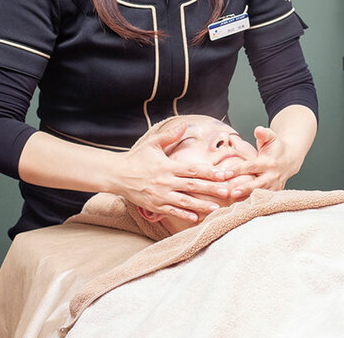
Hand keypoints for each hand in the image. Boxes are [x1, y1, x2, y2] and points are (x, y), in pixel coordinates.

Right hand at [113, 121, 229, 222]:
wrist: (116, 175)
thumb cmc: (136, 158)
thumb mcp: (152, 143)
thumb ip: (170, 135)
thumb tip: (184, 124)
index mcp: (168, 166)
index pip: (193, 170)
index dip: (210, 172)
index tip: (224, 174)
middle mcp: (165, 182)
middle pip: (192, 186)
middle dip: (211, 189)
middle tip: (227, 192)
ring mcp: (160, 195)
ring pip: (184, 201)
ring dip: (201, 205)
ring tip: (216, 207)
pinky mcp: (154, 206)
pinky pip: (171, 211)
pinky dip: (184, 215)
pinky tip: (196, 218)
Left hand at [217, 126, 291, 199]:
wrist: (290, 158)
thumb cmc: (276, 147)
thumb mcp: (271, 137)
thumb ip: (264, 133)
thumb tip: (258, 130)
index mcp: (269, 162)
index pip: (251, 166)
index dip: (238, 169)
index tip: (225, 173)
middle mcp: (272, 175)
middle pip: (257, 184)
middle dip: (245, 189)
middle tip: (231, 192)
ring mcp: (274, 186)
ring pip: (260, 194)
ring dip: (247, 198)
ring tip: (233, 203)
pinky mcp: (274, 193)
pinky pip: (263, 200)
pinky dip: (253, 204)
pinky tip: (240, 208)